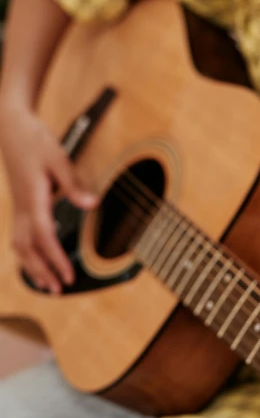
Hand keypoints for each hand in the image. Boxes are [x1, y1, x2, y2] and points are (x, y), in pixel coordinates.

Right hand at [0, 108, 97, 292]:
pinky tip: (34, 262)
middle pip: (29, 248)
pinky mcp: (18, 204)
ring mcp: (17, 207)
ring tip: (47, 285)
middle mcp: (22, 207)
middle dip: (43, 271)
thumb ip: (74, 183)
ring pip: (20, 245)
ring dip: (33, 266)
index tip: (69, 276)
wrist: (10, 127)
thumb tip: (91, 204)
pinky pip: (18, 236)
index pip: (45, 237)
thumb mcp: (59, 157)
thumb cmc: (34, 140)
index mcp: (33, 199)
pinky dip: (26, 254)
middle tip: (60, 289)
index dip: (57, 259)